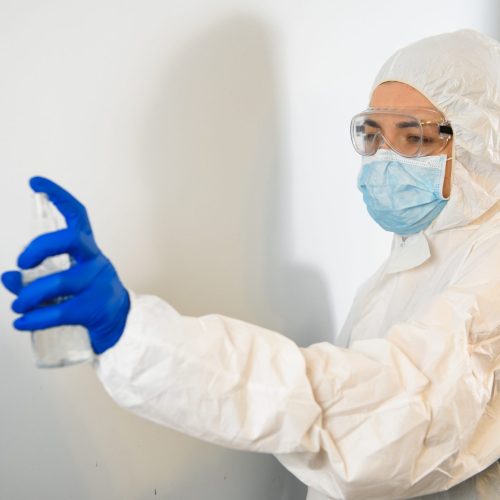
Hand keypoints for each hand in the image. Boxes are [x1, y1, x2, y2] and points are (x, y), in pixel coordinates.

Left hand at [1, 176, 129, 354]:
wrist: (120, 323)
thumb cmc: (90, 297)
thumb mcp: (65, 283)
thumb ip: (34, 278)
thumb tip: (8, 277)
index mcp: (88, 250)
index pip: (78, 215)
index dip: (58, 196)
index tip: (36, 183)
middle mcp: (95, 261)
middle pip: (71, 240)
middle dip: (40, 247)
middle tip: (22, 262)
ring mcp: (98, 283)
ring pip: (59, 282)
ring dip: (29, 295)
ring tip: (18, 305)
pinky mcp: (95, 307)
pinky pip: (59, 311)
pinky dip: (35, 318)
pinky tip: (23, 321)